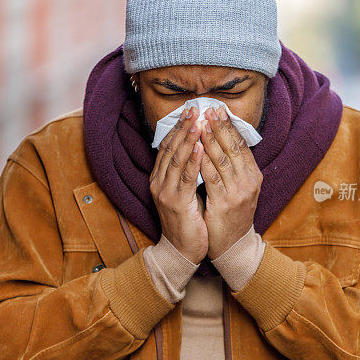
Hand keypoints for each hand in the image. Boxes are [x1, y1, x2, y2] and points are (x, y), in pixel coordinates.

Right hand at [149, 106, 207, 263]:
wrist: (181, 251)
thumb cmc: (187, 221)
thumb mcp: (185, 193)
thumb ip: (186, 173)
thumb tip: (199, 150)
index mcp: (160, 178)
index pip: (167, 147)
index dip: (178, 128)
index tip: (189, 111)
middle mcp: (158, 182)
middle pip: (170, 148)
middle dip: (183, 127)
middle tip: (194, 109)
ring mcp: (164, 192)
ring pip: (176, 159)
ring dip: (188, 139)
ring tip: (198, 122)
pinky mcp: (175, 203)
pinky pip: (185, 177)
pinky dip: (193, 160)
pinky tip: (201, 147)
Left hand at [199, 106, 262, 259]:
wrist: (233, 245)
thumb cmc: (233, 215)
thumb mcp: (240, 189)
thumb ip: (235, 168)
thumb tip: (226, 141)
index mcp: (254, 176)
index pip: (241, 145)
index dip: (230, 127)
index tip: (219, 110)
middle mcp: (249, 182)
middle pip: (233, 148)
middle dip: (220, 127)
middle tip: (209, 109)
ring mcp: (238, 193)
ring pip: (222, 159)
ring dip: (210, 139)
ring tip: (200, 123)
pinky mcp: (224, 203)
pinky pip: (211, 178)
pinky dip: (202, 161)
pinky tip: (195, 149)